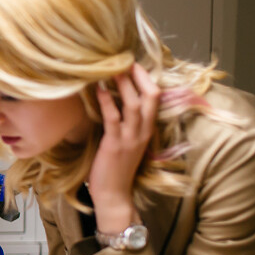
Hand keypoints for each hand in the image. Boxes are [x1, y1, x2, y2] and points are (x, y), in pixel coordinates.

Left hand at [88, 64, 158, 232]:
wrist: (114, 194)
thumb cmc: (116, 168)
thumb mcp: (127, 142)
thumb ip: (125, 124)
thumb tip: (114, 101)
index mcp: (147, 130)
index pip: (154, 99)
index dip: (146, 80)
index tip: (134, 65)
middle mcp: (143, 131)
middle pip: (150, 97)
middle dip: (139, 76)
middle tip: (126, 60)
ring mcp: (130, 138)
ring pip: (133, 104)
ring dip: (124, 84)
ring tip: (113, 69)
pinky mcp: (115, 144)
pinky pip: (113, 119)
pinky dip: (107, 102)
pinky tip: (99, 90)